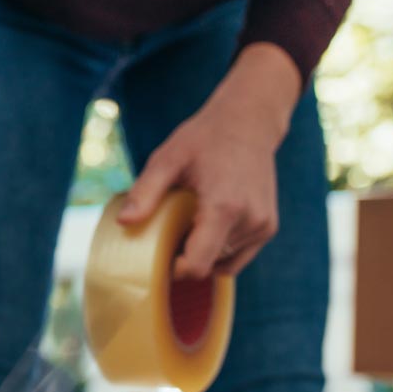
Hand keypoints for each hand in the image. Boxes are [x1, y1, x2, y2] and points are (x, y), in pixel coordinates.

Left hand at [117, 42, 299, 278]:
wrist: (249, 122)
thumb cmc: (203, 139)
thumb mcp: (167, 159)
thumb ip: (145, 192)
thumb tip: (123, 222)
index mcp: (224, 207)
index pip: (198, 265)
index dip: (175, 269)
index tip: (160, 255)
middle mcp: (249, 221)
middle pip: (208, 265)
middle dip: (186, 257)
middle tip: (172, 230)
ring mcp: (263, 226)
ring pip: (223, 263)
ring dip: (203, 253)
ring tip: (192, 221)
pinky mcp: (268, 227)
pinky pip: (238, 257)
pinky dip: (220, 250)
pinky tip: (208, 225)